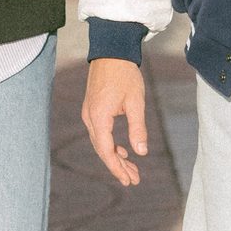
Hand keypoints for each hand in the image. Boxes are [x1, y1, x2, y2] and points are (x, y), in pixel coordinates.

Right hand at [82, 58, 147, 186]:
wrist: (111, 50)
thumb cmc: (125, 74)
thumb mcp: (136, 102)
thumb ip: (138, 128)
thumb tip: (141, 152)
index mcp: (99, 118)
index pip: (106, 151)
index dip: (117, 168)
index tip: (128, 180)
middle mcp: (89, 117)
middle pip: (102, 150)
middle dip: (118, 166)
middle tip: (134, 179)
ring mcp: (89, 113)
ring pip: (100, 142)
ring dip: (115, 156)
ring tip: (131, 169)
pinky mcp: (92, 108)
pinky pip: (99, 133)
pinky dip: (110, 144)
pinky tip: (123, 150)